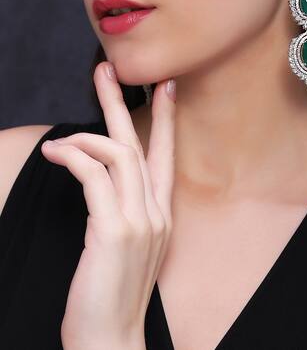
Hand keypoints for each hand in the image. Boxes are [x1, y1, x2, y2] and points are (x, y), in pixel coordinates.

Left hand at [41, 62, 175, 348]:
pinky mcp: (114, 231)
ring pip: (117, 154)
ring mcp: (139, 220)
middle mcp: (155, 212)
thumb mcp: (125, 248)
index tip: (163, 85)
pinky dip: (74, 158)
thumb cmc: (110, 295)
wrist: (110, 342)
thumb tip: (98, 180)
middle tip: (107, 69)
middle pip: (140, 142)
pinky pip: (94, 177)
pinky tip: (56, 154)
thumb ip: (120, 211)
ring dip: (85, 135)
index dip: (165, 117)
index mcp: (160, 214)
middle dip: (122, 101)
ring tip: (59, 140)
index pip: (165, 154)